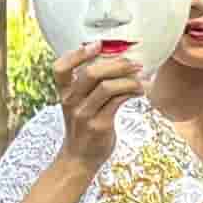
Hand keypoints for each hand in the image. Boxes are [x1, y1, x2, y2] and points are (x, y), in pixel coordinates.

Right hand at [54, 42, 143, 166]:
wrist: (79, 158)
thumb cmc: (84, 127)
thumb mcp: (78, 104)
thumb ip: (89, 85)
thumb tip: (116, 60)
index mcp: (64, 93)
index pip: (60, 68)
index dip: (76, 54)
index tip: (97, 44)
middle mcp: (71, 102)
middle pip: (90, 73)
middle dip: (116, 64)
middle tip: (134, 62)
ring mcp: (84, 114)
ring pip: (107, 87)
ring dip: (129, 79)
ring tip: (142, 79)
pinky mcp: (99, 125)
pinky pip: (118, 101)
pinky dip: (133, 92)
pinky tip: (140, 91)